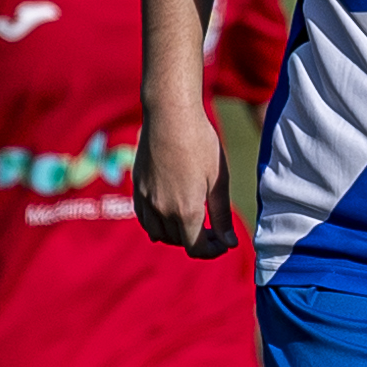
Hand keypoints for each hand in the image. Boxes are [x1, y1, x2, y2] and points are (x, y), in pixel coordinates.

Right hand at [134, 109, 235, 258]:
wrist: (170, 115)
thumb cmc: (200, 143)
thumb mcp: (218, 181)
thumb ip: (222, 216)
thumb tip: (230, 243)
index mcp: (187, 211)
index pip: (196, 249)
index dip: (212, 250)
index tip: (223, 241)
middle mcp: (163, 210)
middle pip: (178, 242)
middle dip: (197, 240)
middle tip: (212, 228)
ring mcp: (146, 200)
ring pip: (159, 234)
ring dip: (176, 234)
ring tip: (191, 219)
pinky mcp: (137, 188)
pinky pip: (145, 219)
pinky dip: (157, 223)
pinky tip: (170, 211)